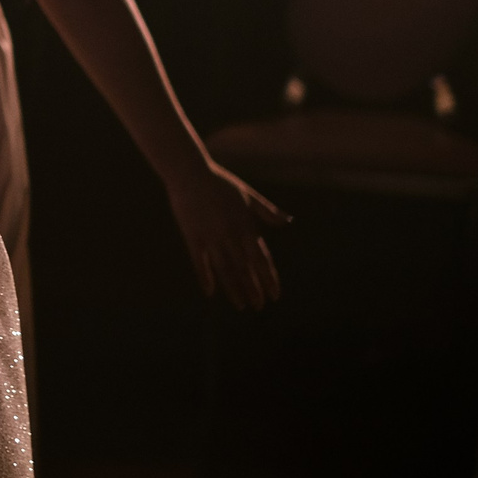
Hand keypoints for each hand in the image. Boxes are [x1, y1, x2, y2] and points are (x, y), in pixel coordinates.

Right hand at [167, 158, 288, 309]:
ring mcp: (210, 235)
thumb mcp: (247, 194)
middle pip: (245, 268)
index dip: (268, 278)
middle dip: (254, 288)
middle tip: (259, 306)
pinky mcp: (192, 235)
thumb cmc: (220, 182)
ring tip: (241, 305)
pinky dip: (204, 277)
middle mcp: (230, 233)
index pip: (261, 258)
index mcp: (245, 225)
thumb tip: (287, 221)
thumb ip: (267, 211)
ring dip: (234, 288)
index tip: (274, 295)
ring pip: (225, 269)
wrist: (189, 171)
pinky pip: (199, 261)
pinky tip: (210, 292)